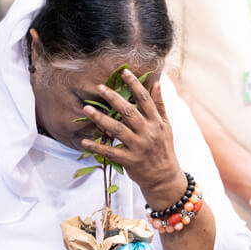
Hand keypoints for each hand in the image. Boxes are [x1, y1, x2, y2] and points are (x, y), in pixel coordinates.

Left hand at [81, 69, 184, 207]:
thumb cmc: (164, 149)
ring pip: (117, 130)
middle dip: (114, 98)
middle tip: (100, 87)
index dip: (135, 85)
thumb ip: (159, 105)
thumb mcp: (166, 126)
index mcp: (156, 123)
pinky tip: (84, 140)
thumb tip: (157, 83)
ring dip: (100, 119)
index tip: (124, 72)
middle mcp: (148, 133)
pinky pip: (110, 152)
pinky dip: (97, 147)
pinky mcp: (130, 161)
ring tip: (86, 109)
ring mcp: (138, 147)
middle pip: (129, 112)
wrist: (165, 178)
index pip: (145, 99)